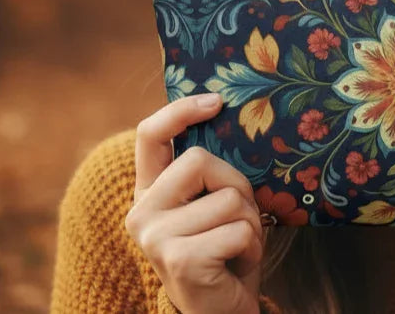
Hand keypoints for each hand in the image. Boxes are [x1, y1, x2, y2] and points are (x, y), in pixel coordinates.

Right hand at [125, 93, 263, 313]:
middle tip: (239, 216)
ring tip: (238, 246)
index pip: (150, 135)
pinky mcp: (180, 259)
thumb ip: (208, 175)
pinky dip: (252, 246)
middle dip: (236, 185)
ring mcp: (156, 236)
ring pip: (228, 198)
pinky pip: (239, 230)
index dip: (181, 110)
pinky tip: (238, 263)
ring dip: (250, 222)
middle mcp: (142, 212)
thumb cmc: (222, 253)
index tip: (216, 101)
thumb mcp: (210, 206)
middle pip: (201, 160)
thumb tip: (230, 118)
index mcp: (148, 192)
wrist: (218, 312)